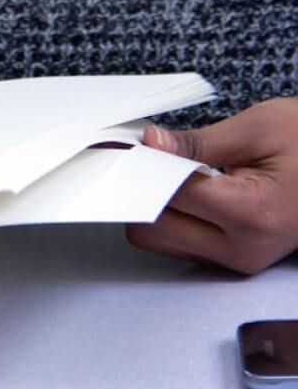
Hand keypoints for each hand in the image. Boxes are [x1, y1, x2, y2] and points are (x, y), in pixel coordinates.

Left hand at [128, 98, 297, 273]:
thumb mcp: (259, 128)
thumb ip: (198, 142)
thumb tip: (151, 144)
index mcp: (252, 214)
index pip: (169, 195)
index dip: (143, 166)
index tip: (129, 145)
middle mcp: (242, 248)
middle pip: (152, 229)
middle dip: (142, 191)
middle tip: (144, 157)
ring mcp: (238, 259)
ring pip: (159, 240)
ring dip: (153, 205)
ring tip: (168, 171)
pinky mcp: (233, 260)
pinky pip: (178, 243)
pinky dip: (169, 216)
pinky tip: (181, 188)